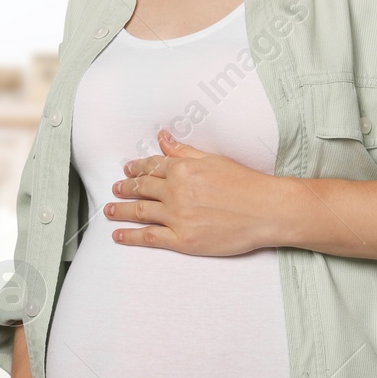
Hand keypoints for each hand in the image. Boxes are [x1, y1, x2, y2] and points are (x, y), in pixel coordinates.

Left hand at [107, 129, 286, 255]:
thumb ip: (183, 151)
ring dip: (120, 209)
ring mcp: (177, 216)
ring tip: (109, 209)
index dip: (136, 168)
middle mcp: (175, 191)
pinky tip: (117, 235)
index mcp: (182, 169)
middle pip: (142, 189)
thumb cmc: (246, 184)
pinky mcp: (182, 240)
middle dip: (125, 188)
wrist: (267, 211)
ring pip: (139, 212)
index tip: (128, 170)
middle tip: (115, 189)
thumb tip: (163, 137)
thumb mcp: (212, 160)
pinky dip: (129, 236)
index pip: (151, 167)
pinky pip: (148, 237)